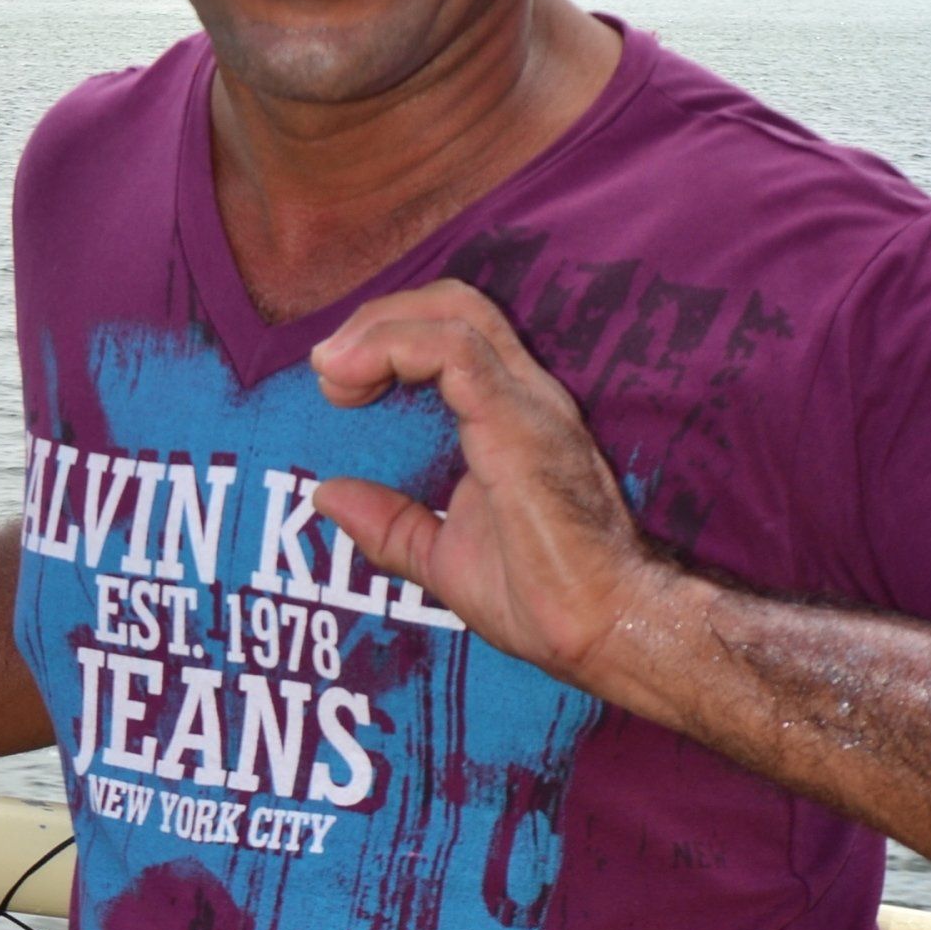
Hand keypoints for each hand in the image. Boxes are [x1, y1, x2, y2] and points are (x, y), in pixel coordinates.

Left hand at [310, 280, 674, 693]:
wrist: (603, 627)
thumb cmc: (544, 598)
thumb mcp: (443, 558)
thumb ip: (390, 524)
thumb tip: (327, 495)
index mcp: (511, 414)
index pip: (453, 332)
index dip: (388, 338)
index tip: (337, 386)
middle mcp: (525, 393)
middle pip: (452, 303)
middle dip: (377, 318)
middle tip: (327, 370)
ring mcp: (526, 402)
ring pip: (451, 312)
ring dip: (376, 330)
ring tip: (331, 373)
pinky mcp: (517, 421)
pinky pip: (453, 351)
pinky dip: (392, 348)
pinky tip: (351, 378)